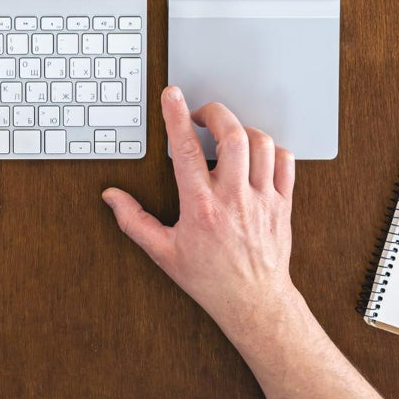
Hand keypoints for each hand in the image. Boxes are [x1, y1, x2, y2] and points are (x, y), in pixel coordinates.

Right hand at [102, 86, 299, 345]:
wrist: (254, 302)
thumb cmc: (209, 279)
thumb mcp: (163, 253)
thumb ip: (135, 221)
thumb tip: (113, 197)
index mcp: (201, 206)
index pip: (187, 149)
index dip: (177, 116)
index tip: (172, 96)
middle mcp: (234, 198)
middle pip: (231, 135)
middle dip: (215, 113)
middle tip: (202, 115)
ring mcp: (262, 199)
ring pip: (260, 143)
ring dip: (242, 130)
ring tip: (227, 136)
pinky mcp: (282, 203)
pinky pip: (284, 161)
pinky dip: (270, 149)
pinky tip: (255, 155)